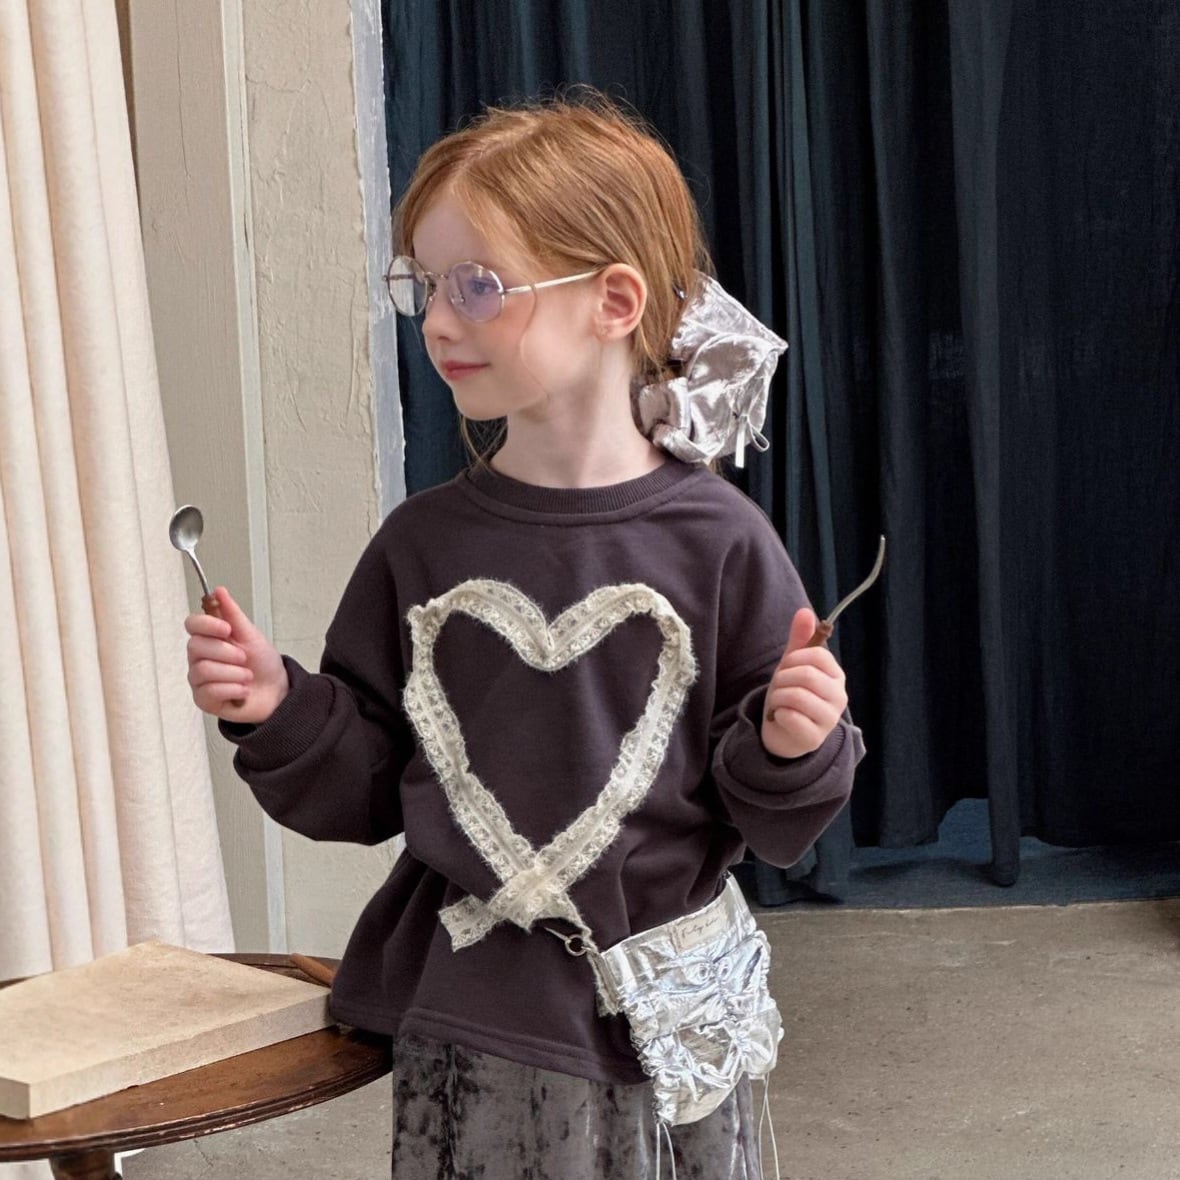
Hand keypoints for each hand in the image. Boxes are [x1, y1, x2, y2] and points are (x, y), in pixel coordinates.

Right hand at [184, 586, 288, 723]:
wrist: (276, 691)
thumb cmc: (263, 663)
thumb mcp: (251, 635)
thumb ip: (233, 614)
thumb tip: (219, 590)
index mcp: (209, 638)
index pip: (192, 624)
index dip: (207, 625)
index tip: (227, 629)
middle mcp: (199, 658)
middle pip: (195, 647)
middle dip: (227, 653)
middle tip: (245, 658)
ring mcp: (199, 679)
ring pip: (203, 670)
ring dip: (234, 673)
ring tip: (247, 676)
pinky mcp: (203, 700)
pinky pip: (210, 691)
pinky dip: (234, 689)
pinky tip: (243, 691)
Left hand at [760, 607, 847, 759]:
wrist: (784, 733)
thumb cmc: (791, 695)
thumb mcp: (793, 665)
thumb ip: (800, 640)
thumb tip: (805, 610)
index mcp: (836, 676)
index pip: (817, 656)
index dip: (793, 659)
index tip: (786, 668)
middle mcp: (839, 697)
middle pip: (806, 675)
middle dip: (782, 679)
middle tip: (779, 688)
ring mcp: (829, 719)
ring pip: (796, 696)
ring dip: (778, 697)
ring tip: (779, 703)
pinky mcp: (814, 738)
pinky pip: (790, 717)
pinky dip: (778, 714)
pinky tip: (781, 718)